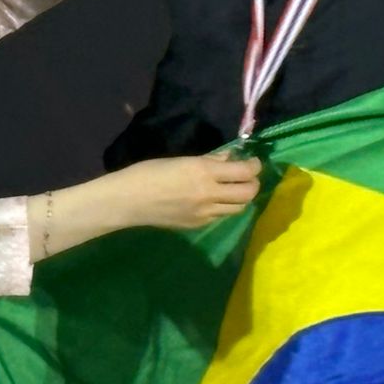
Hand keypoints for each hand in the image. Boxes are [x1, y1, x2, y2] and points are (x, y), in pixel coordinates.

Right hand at [109, 153, 261, 228]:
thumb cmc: (149, 172)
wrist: (129, 201)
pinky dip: (224, 207)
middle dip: (253, 183)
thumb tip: (231, 158)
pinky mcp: (198, 225)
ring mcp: (205, 213)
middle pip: (248, 193)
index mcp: (204, 172)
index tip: (253, 161)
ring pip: (238, 208)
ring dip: (241, 197)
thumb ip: (210, 160)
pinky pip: (221, 216)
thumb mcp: (182, 160)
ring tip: (233, 189)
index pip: (245, 172)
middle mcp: (209, 194)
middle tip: (248, 177)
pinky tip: (214, 200)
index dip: (255, 166)